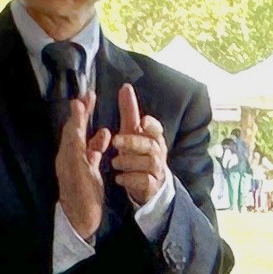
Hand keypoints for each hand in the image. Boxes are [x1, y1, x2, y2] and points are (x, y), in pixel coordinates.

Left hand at [53, 92, 107, 241]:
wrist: (82, 221)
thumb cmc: (82, 196)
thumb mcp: (79, 165)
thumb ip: (77, 137)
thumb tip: (76, 110)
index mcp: (68, 154)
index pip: (73, 127)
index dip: (80, 111)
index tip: (86, 96)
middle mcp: (70, 158)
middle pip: (76, 131)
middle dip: (83, 115)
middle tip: (90, 98)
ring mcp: (77, 167)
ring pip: (83, 142)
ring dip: (91, 129)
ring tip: (100, 118)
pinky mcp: (85, 175)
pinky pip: (90, 153)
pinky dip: (97, 144)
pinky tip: (105, 141)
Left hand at [106, 86, 168, 207]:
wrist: (150, 184)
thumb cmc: (139, 153)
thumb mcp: (133, 132)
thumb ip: (129, 112)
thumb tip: (125, 87)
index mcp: (154, 138)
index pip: (157, 129)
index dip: (151, 125)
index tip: (142, 121)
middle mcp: (158, 153)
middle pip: (150, 146)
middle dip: (133, 142)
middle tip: (115, 141)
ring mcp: (156, 170)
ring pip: (148, 163)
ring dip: (130, 161)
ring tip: (115, 162)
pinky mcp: (151, 186)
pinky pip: (145, 182)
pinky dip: (131, 179)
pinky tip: (119, 178)